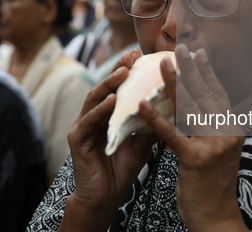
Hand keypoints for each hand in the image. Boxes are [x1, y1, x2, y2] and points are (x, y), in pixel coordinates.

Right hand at [59, 49, 156, 230]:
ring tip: (123, 71)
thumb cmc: (123, 168)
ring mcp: (84, 126)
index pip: (118, 87)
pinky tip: (111, 100)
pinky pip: (88, 121)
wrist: (106, 196)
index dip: (128, 71)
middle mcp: (94, 115)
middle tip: (131, 55)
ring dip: (109, 84)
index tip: (141, 55)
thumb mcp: (143, 142)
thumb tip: (174, 104)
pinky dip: (100, 110)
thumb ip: (152, 123)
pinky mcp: (77, 139)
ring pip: (94, 99)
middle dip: (118, 70)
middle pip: (106, 87)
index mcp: (108, 114)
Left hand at [138, 45, 248, 231]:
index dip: (208, 73)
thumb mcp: (217, 151)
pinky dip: (155, 118)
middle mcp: (227, 133)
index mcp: (233, 129)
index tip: (199, 53)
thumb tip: (197, 103)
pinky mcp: (195, 159)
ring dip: (173, 84)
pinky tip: (141, 104)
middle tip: (180, 48)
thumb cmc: (212, 183)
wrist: (216, 217)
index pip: (219, 94)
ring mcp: (213, 146)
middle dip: (191, 69)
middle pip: (206, 95)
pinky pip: (172, 134)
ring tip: (160, 64)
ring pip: (190, 108)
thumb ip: (210, 127)